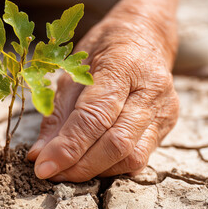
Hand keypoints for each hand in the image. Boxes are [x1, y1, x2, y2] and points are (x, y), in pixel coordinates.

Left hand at [27, 12, 178, 181]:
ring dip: (95, 171)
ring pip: (131, 157)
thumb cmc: (102, 49)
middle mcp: (151, 89)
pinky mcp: (168, 124)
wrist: (145, 34)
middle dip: (79, 166)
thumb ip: (56, 114)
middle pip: (116, 143)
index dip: (67, 148)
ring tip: (67, 171)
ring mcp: (164, 108)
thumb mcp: (71, 71)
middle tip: (52, 173)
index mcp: (123, 66)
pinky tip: (92, 163)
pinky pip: (140, 157)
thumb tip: (39, 154)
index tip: (42, 166)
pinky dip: (111, 167)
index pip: (94, 117)